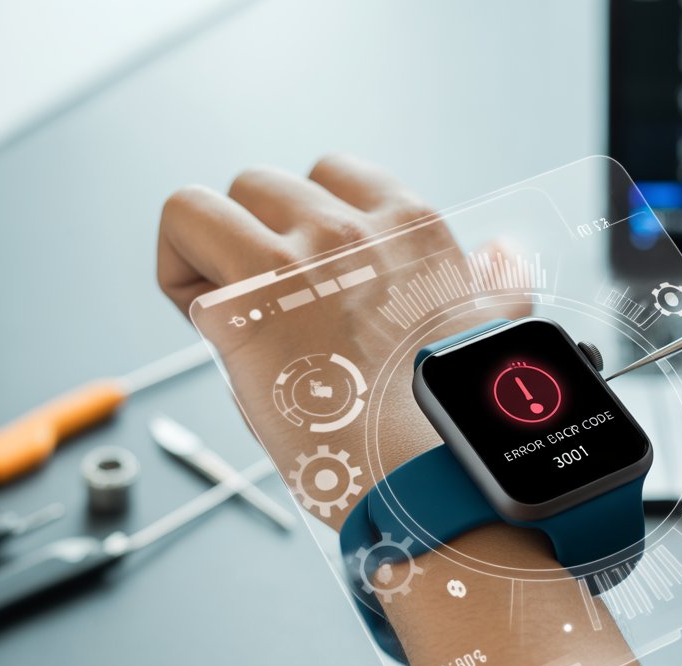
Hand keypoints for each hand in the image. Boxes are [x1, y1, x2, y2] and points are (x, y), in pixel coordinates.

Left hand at [156, 154, 522, 527]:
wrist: (434, 476)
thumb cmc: (457, 420)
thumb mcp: (492, 330)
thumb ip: (492, 283)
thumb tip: (502, 253)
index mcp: (415, 228)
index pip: (333, 173)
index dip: (306, 223)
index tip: (311, 279)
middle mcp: (354, 229)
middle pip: (262, 185)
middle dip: (251, 238)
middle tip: (269, 307)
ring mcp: (299, 259)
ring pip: (208, 202)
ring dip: (205, 252)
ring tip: (232, 315)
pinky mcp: (248, 299)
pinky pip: (183, 234)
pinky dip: (179, 279)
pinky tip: (215, 334)